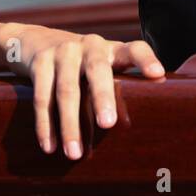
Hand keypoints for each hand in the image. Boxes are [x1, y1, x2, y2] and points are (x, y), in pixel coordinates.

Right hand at [0, 23, 164, 158]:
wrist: (38, 42)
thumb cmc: (84, 66)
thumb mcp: (105, 66)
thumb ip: (123, 85)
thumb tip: (146, 128)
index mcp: (113, 49)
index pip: (135, 49)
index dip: (146, 60)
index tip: (157, 74)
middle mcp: (90, 45)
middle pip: (98, 70)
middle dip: (103, 97)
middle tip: (108, 124)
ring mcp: (63, 51)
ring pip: (67, 90)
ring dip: (70, 124)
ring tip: (75, 154)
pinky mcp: (41, 62)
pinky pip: (42, 97)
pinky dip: (45, 125)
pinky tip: (50, 146)